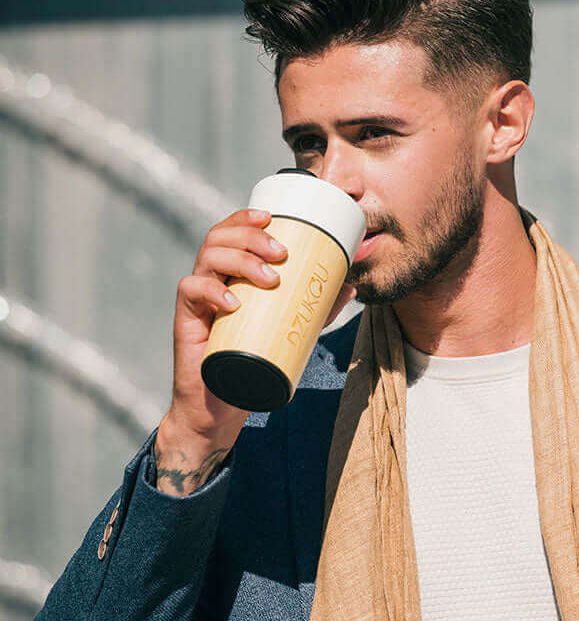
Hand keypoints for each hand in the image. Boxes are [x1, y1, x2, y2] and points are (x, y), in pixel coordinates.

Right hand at [164, 207, 355, 448]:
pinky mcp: (186, 318)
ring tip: (270, 278)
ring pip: (207, 258)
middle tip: (282, 253)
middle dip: (251, 237)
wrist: (223, 403)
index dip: (245, 217)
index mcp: (231, 272)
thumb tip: (351, 285)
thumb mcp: (291, 328)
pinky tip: (233, 302)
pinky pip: (191, 291)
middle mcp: (211, 277)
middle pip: (220, 238)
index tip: (271, 218)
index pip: (231, 231)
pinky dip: (211, 291)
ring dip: (241, 260)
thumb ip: (318, 307)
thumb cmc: (255, 359)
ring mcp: (198, 297)